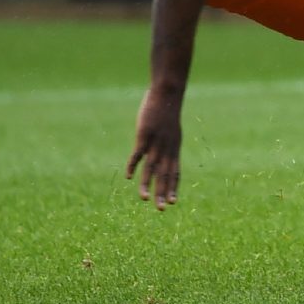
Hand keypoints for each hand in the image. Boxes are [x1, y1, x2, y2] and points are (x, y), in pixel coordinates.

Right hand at [127, 88, 183, 210]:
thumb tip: (163, 151)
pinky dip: (133, 165)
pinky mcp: (145, 135)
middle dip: (163, 192)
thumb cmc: (167, 111)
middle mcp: (167, 148)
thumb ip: (167, 142)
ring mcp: (156, 142)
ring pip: (152, 167)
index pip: (175, 172)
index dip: (173, 187)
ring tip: (144, 199)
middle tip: (162, 210)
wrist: (167, 94)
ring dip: (148, 184)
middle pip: (165, 174)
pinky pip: (138, 153)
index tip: (173, 202)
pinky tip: (129, 177)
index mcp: (174, 149)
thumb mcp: (171, 129)